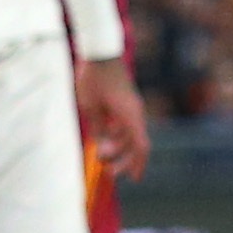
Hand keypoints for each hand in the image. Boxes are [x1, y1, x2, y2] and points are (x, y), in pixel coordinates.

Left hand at [75, 55, 151, 181]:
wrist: (100, 53)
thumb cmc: (94, 79)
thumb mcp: (91, 107)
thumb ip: (98, 128)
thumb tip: (102, 146)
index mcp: (130, 115)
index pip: (140, 146)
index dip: (138, 164)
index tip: (133, 179)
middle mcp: (134, 113)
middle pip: (135, 144)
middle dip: (123, 160)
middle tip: (108, 171)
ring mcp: (131, 107)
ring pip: (129, 135)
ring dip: (117, 147)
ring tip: (100, 153)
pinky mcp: (125, 102)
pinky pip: (124, 124)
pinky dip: (116, 135)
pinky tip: (104, 137)